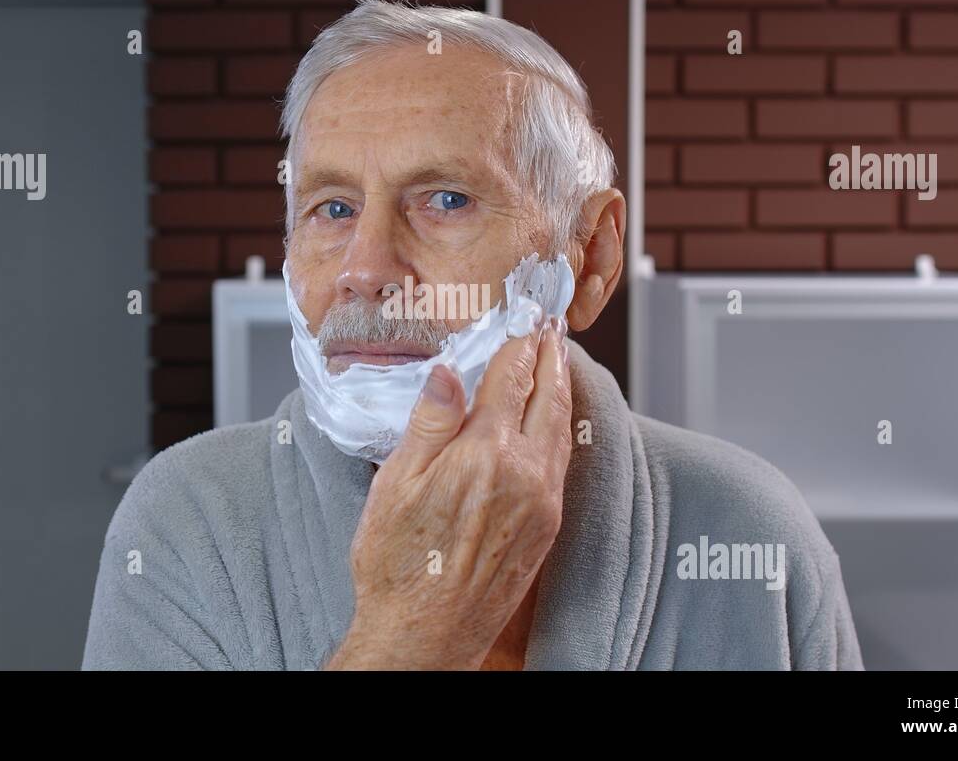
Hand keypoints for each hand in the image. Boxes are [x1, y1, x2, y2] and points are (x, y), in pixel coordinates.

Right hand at [325, 316, 571, 669]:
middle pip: (548, 398)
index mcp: (485, 453)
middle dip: (551, 358)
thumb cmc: (398, 566)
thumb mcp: (396, 484)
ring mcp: (541, 502)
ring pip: (562, 430)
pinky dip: (560, 429)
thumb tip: (448, 372)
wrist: (424, 636)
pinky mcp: (546, 528)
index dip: (520, 344)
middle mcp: (525, 474)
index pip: (512, 380)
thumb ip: (428, 422)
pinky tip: (551, 424)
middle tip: (551, 330)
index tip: (524, 321)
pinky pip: (561, 462)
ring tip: (557, 365)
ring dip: (561, 391)